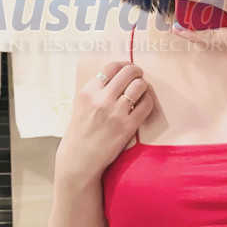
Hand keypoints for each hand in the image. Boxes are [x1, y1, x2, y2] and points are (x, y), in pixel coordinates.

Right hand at [55, 59, 154, 183]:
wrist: (79, 160)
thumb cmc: (80, 133)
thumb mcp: (81, 106)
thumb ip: (97, 91)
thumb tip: (118, 77)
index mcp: (87, 91)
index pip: (112, 66)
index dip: (125, 65)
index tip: (129, 70)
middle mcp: (101, 99)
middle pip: (129, 72)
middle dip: (137, 72)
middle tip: (138, 78)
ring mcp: (115, 112)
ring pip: (140, 85)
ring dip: (144, 87)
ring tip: (141, 93)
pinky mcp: (127, 126)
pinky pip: (146, 104)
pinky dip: (148, 102)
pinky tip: (143, 106)